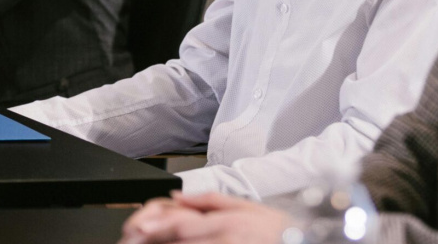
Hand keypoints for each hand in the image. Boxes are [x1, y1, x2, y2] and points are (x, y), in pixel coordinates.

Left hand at [118, 191, 290, 243]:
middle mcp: (224, 239)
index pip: (183, 224)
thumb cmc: (278, 230)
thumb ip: (210, 201)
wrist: (306, 241)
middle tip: (131, 241)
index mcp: (226, 222)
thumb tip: (178, 197)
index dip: (156, 228)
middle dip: (153, 241)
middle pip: (180, 241)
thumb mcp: (248, 207)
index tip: (137, 230)